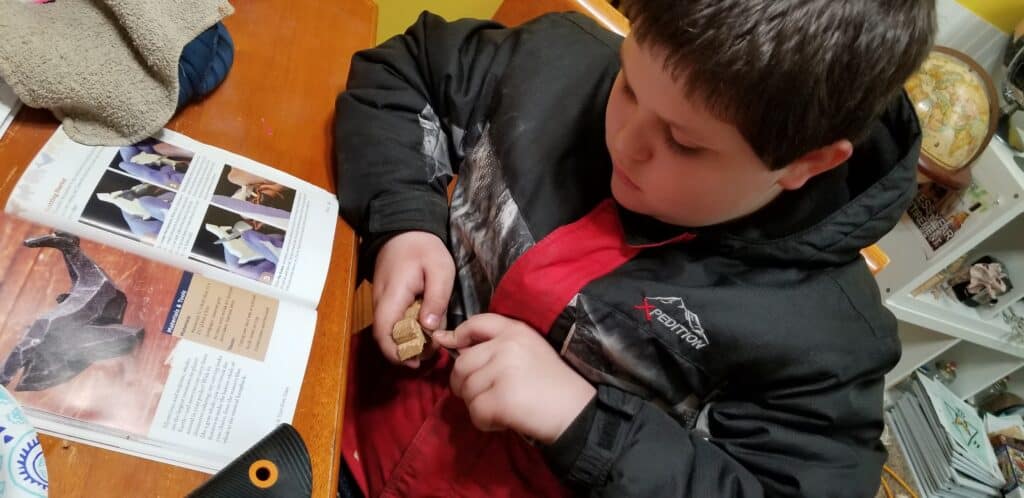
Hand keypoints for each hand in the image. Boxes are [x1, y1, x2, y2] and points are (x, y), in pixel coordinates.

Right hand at [373, 231, 454, 367]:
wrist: (405, 229)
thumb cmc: (424, 248)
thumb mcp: (440, 270)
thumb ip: (436, 298)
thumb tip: (429, 327)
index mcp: (393, 296)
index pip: (383, 333)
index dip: (396, 353)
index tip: (415, 361)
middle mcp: (381, 302)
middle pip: (386, 337)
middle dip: (407, 351)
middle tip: (431, 353)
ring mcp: (381, 301)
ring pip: (389, 331)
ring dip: (408, 342)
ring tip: (431, 344)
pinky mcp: (387, 300)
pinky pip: (393, 322)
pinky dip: (407, 330)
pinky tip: (425, 329)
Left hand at [433, 314, 595, 443]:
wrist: (576, 412)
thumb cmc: (552, 383)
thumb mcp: (528, 350)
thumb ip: (494, 345)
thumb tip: (447, 341)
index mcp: (516, 330)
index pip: (475, 323)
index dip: (457, 335)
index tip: (449, 344)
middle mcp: (507, 345)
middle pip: (461, 364)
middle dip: (465, 384)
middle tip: (485, 395)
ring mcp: (503, 371)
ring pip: (466, 390)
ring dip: (477, 404)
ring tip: (502, 407)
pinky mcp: (501, 398)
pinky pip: (475, 411)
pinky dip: (485, 421)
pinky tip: (503, 419)